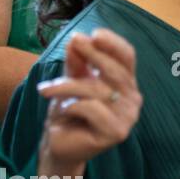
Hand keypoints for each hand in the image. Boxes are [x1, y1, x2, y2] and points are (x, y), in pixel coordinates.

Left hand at [36, 29, 141, 178]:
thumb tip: (77, 39)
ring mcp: (128, 116)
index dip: (114, 44)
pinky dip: (71, 105)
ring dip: (67, 86)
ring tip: (47, 90)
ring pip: (98, 89)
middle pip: (116, 70)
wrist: (59, 144)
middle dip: (94, 54)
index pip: (128, 58)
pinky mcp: (117, 132)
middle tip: (73, 43)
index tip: (94, 34)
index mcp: (126, 84)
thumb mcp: (70, 81)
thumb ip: (77, 63)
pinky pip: (92, 108)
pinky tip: (63, 110)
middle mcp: (133, 98)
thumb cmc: (68, 112)